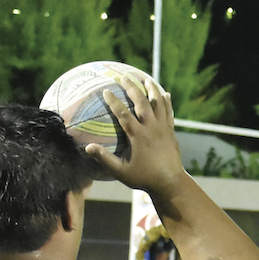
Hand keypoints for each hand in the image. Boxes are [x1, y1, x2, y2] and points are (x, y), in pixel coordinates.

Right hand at [83, 76, 185, 196]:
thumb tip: (88, 147)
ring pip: (158, 104)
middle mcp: (151, 128)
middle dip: (132, 88)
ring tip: (146, 79)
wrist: (170, 182)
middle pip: (141, 102)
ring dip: (151, 89)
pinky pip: (169, 112)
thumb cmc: (143, 178)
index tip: (105, 90)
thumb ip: (104, 158)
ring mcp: (163, 128)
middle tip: (124, 77)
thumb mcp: (121, 171)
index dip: (113, 101)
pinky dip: (166, 102)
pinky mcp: (171, 132)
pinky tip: (165, 93)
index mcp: (138, 136)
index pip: (123, 113)